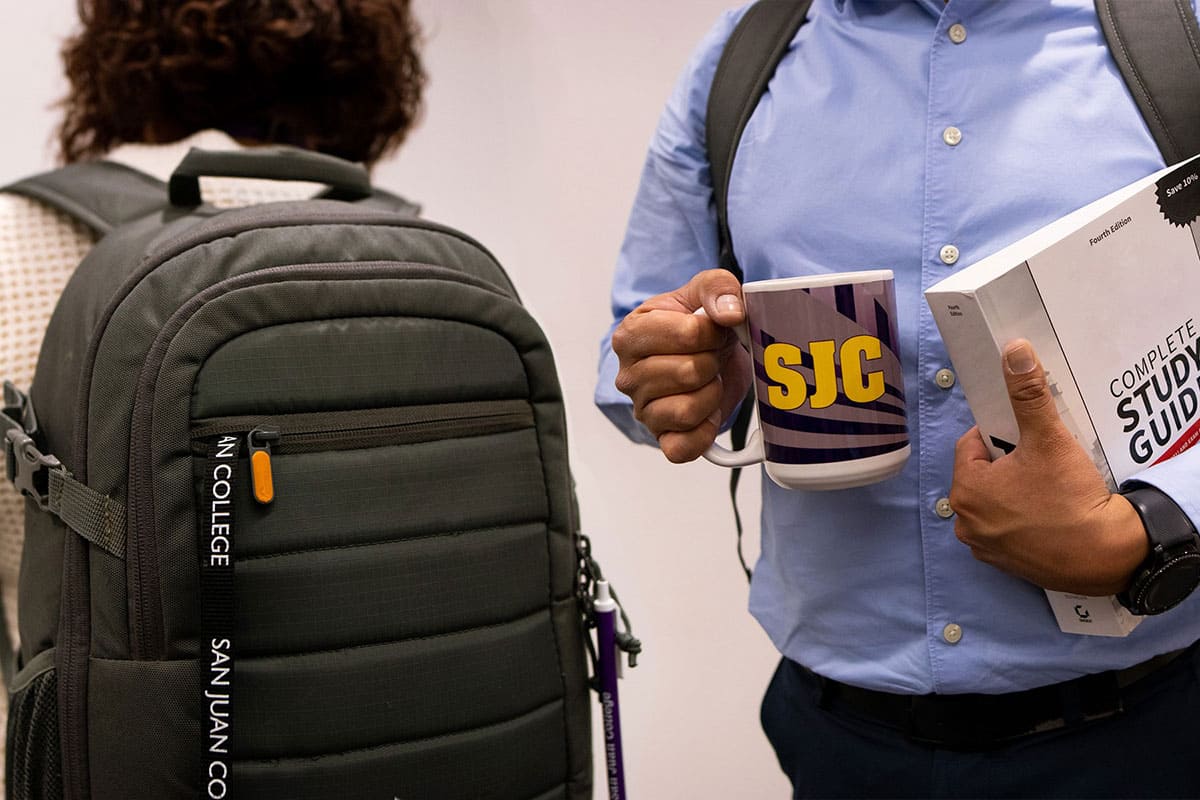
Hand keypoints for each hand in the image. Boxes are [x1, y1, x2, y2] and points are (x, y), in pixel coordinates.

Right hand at [611, 269, 751, 461]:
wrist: (704, 355)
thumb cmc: (697, 324)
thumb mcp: (704, 291)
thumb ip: (716, 287)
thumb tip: (730, 313)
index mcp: (630, 334)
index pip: (689, 334)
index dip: (714, 332)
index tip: (712, 330)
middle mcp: (628, 376)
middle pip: (689, 373)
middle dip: (713, 362)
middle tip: (711, 356)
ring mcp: (642, 411)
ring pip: (688, 411)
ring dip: (712, 394)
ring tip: (708, 381)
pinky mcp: (661, 439)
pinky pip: (684, 448)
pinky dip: (704, 432)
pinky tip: (707, 412)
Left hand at [949, 339, 1147, 594]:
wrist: (1104, 555)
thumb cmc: (1069, 497)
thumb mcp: (1048, 438)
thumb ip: (1028, 395)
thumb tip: (1014, 351)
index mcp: (964, 489)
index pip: (971, 444)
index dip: (998, 432)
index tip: (1025, 433)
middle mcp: (965, 521)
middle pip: (982, 474)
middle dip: (1007, 462)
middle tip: (1040, 458)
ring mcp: (985, 547)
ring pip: (995, 502)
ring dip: (1014, 490)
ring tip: (1047, 484)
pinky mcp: (1007, 565)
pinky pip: (1009, 528)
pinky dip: (1023, 518)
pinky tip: (1050, 512)